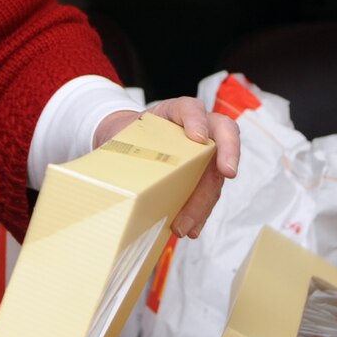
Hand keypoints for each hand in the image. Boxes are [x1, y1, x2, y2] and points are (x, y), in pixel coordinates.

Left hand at [93, 96, 239, 239]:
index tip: (198, 137)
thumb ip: (121, 143)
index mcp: (176, 112)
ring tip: (187, 224)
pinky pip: (207, 194)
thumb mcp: (121, 133)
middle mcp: (198, 128)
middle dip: (225, 158)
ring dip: (204, 200)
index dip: (198, 120)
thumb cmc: (129, 134)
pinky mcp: (203, 176)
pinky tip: (191, 229)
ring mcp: (205, 153)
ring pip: (215, 173)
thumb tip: (110, 172)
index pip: (191, 108)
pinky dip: (200, 213)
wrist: (129, 143)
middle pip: (221, 137)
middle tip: (226, 173)